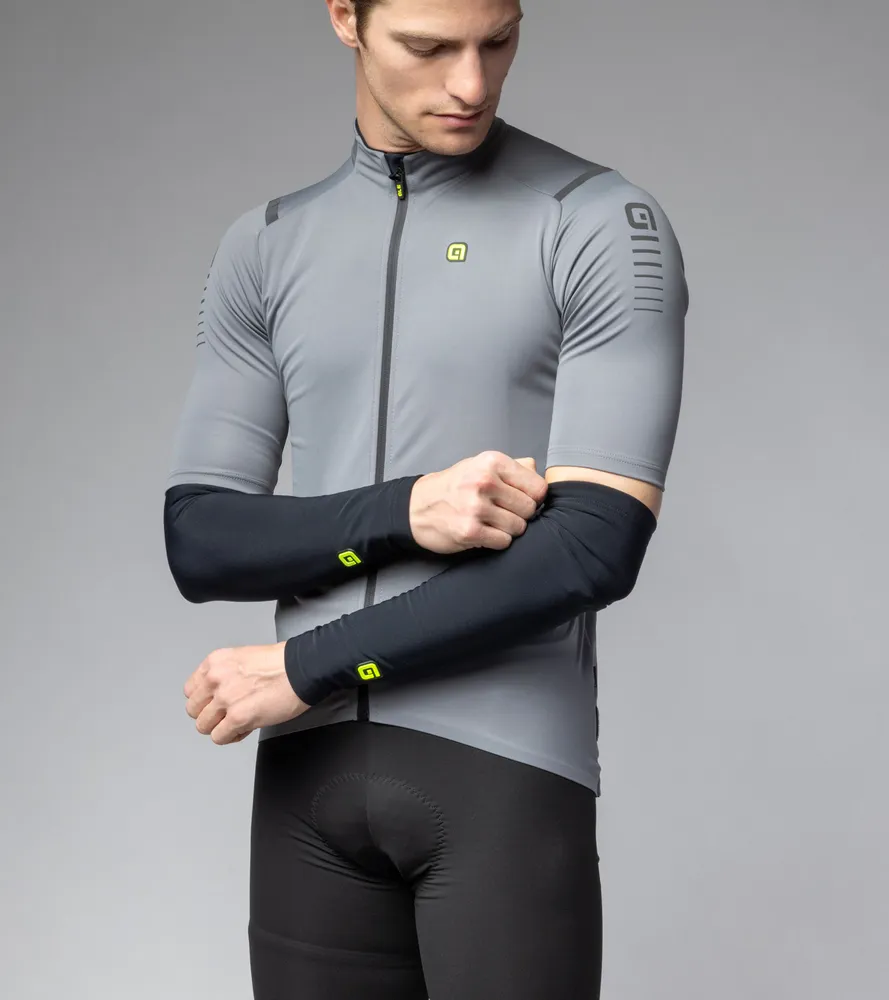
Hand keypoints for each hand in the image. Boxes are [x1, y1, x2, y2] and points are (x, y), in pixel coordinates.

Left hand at [184, 641, 310, 744]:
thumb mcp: (242, 658)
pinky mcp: (237, 717)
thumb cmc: (281, 664)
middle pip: (194, 710)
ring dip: (220, 727)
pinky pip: (219, 737)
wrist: (302, 669)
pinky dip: (231, 737)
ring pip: (203, 726)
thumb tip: (216, 696)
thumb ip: (224, 675)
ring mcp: (225, 699)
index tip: (216, 703)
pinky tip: (246, 728)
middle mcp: (215, 679)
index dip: (205, 700)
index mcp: (215, 662)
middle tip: (228, 714)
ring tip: (238, 722)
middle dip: (210, 715)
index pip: (190, 691)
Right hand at [409, 452, 547, 554]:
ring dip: (509, 529)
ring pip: (519, 527)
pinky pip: (503, 541)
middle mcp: (484, 482)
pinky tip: (485, 532)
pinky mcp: (470, 530)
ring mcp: (476, 507)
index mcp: (492, 462)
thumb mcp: (480, 466)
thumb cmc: (453, 487)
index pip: (538, 487)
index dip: (534, 497)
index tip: (522, 500)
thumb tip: (537, 469)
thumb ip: (512, 467)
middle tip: (503, 513)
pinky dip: (497, 540)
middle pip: (530, 508)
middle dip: (521, 514)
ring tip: (492, 522)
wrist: (417, 507)